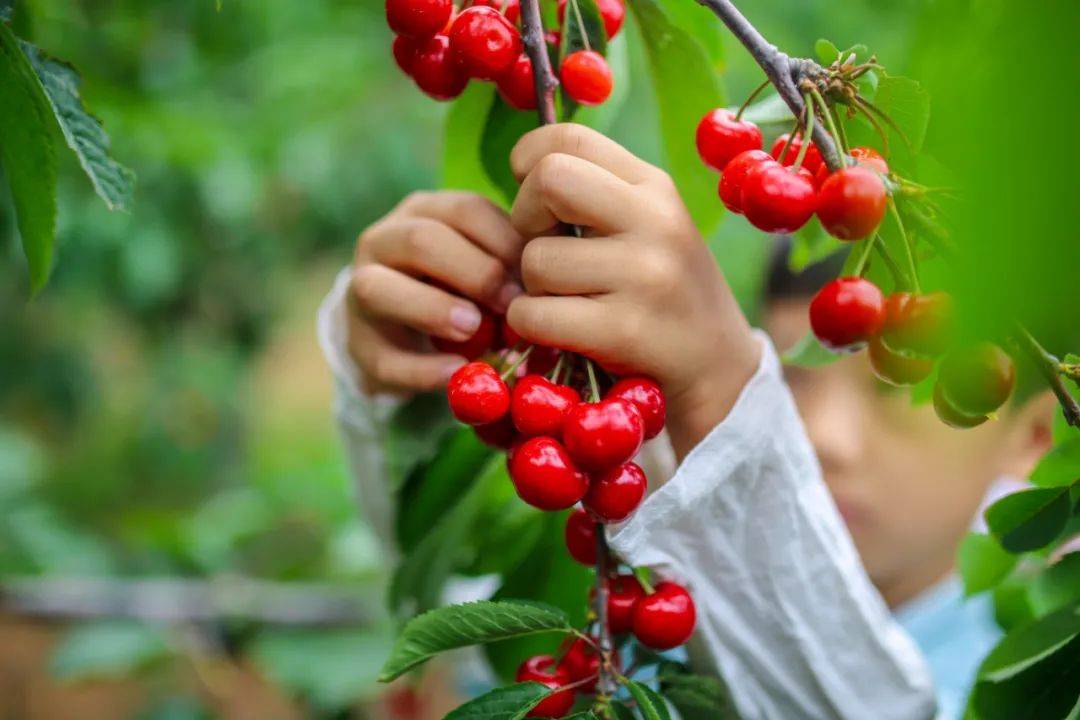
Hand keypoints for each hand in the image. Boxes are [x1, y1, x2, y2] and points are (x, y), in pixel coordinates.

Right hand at [349, 191, 523, 394]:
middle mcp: (383, 241)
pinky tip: (458, 373)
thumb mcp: (482, 263)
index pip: (465, 210)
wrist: (402, 332)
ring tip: (474, 330)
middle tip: (512, 306)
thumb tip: (555, 279)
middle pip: (422, 241)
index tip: (537, 277)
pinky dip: (424, 369)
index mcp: (422, 212)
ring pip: (379, 289)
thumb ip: (509, 262)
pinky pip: (385, 358)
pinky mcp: (359, 346)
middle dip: (474, 273)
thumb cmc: (459, 288)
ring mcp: (360, 291)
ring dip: (432, 309)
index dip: (505, 242)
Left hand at [505, 124, 760, 458]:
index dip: (529, 159)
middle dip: (525, 217)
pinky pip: (534, 314)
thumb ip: (598, 193)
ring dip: (531, 287)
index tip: (534, 196)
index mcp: (654, 187)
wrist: (718, 370)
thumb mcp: (648, 227)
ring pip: (535, 259)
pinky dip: (530, 325)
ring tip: (566, 301)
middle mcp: (655, 221)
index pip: (569, 137)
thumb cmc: (663, 293)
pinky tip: (560, 332)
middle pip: (548, 180)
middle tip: (544, 249)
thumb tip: (523, 165)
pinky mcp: (625, 330)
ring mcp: (644, 276)